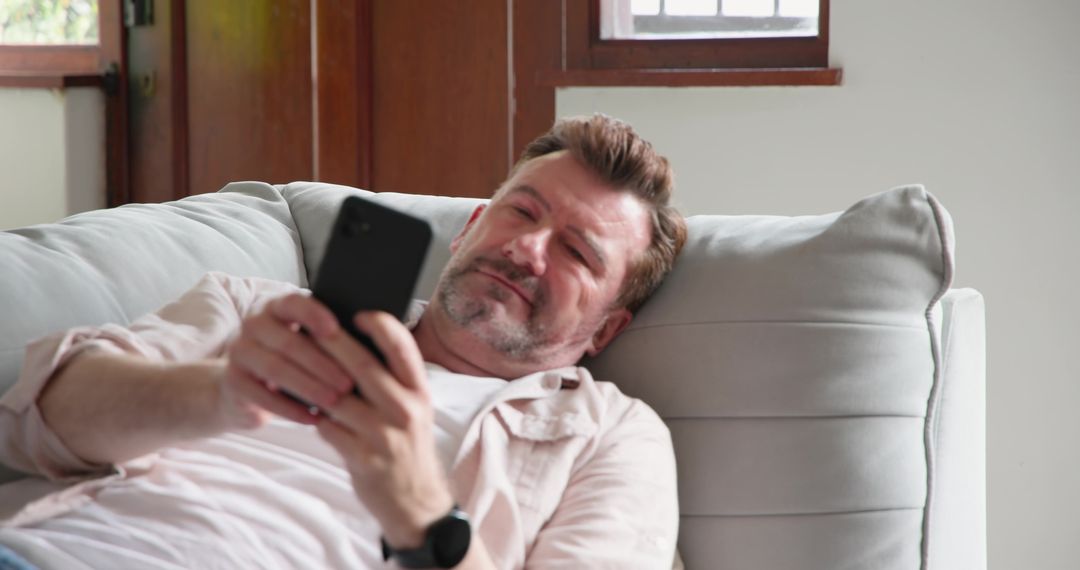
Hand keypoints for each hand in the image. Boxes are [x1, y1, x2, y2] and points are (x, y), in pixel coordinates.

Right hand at [220, 293, 354, 429]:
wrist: (246, 387)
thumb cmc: (293, 361)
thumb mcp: (308, 343)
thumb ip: (330, 337)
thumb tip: (371, 343)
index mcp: (277, 308)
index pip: (293, 303)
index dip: (314, 314)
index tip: (336, 330)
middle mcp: (254, 324)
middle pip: (289, 342)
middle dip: (323, 365)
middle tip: (349, 384)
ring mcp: (239, 352)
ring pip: (276, 369)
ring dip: (309, 387)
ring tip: (335, 402)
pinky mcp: (233, 382)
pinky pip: (263, 396)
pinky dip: (291, 410)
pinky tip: (313, 418)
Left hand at [314, 311, 454, 548]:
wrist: (415, 502)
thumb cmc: (407, 447)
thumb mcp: (414, 411)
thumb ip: (393, 382)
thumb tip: (356, 345)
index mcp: (419, 392)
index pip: (403, 348)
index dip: (381, 326)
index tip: (359, 314)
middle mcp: (406, 410)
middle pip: (364, 366)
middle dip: (333, 342)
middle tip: (309, 325)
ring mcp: (385, 436)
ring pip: (339, 397)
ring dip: (314, 380)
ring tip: (294, 364)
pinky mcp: (364, 458)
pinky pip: (329, 429)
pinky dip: (313, 416)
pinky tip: (302, 408)